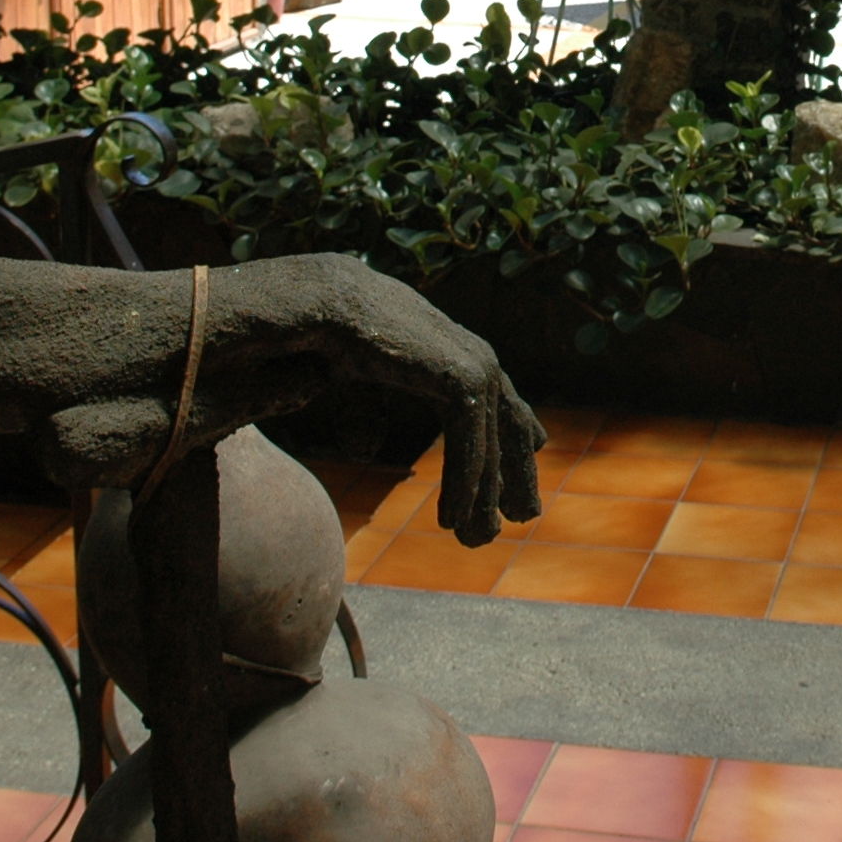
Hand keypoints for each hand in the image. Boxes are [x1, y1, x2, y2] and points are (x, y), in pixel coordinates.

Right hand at [197, 254, 544, 546]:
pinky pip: (469, 445)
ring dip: (484, 497)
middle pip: (512, 430)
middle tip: (520, 522)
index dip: (508, 451)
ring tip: (477, 540)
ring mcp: (475, 366)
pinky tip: (450, 523)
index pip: (500, 409)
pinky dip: (463, 485)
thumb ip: (376, 410)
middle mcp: (476, 359)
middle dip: (513, 478)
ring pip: (490, 447)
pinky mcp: (461, 378)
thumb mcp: (366, 380)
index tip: (513, 489)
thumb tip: (365, 446)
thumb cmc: (331, 334)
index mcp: (458, 356)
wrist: (321, 301)